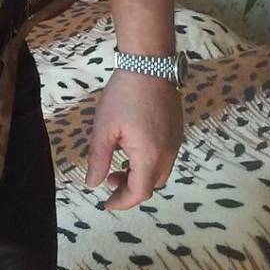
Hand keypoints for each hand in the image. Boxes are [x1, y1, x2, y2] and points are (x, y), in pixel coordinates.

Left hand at [85, 70, 183, 209]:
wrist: (149, 66)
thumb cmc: (122, 96)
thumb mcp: (104, 128)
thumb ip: (99, 159)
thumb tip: (93, 184)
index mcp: (150, 156)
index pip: (139, 192)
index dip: (122, 202)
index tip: (106, 203)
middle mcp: (168, 154)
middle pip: (151, 185)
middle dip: (130, 188)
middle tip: (109, 178)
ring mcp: (175, 143)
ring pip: (159, 172)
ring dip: (139, 175)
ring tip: (118, 164)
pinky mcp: (177, 132)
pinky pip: (164, 157)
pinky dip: (148, 163)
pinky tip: (132, 149)